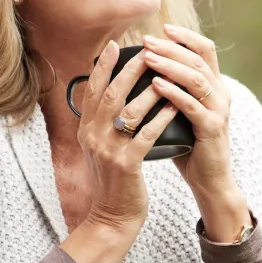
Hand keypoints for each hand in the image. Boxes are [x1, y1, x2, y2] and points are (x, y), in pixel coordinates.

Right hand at [77, 39, 178, 232]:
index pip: (91, 90)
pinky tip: (175, 106)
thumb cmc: (113, 179)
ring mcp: (108, 151)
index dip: (103, 66)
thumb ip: (102, 122)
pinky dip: (162, 118)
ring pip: (129, 112)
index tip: (116, 45)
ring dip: (150, 91)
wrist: (112, 217)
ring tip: (168, 74)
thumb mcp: (99, 148)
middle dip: (130, 70)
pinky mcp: (127, 165)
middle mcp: (93, 137)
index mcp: (86, 130)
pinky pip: (147, 135)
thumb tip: (112, 92)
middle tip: (148, 51)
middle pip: (111, 95)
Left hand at [142, 25, 235, 199]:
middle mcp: (221, 94)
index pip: (205, 50)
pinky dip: (173, 92)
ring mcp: (219, 110)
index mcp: (215, 86)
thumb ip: (172, 92)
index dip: (185, 36)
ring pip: (196, 78)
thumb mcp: (181, 112)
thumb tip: (141, 71)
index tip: (163, 28)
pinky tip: (156, 84)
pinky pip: (192, 105)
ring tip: (148, 57)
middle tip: (147, 41)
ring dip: (170, 65)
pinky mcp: (212, 128)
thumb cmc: (190, 146)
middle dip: (171, 47)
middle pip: (198, 59)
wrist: (210, 180)